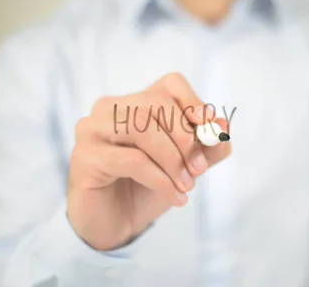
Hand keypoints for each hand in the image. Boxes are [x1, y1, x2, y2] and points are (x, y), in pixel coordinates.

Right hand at [67, 73, 231, 250]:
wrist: (115, 224)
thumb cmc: (147, 187)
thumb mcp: (185, 166)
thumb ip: (206, 146)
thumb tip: (223, 125)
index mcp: (135, 102)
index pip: (170, 84)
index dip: (194, 104)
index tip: (210, 131)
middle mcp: (110, 108)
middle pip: (155, 104)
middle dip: (185, 138)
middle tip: (199, 170)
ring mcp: (92, 129)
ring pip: (140, 127)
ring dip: (172, 159)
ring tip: (186, 186)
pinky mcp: (84, 156)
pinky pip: (130, 159)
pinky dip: (158, 178)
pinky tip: (172, 196)